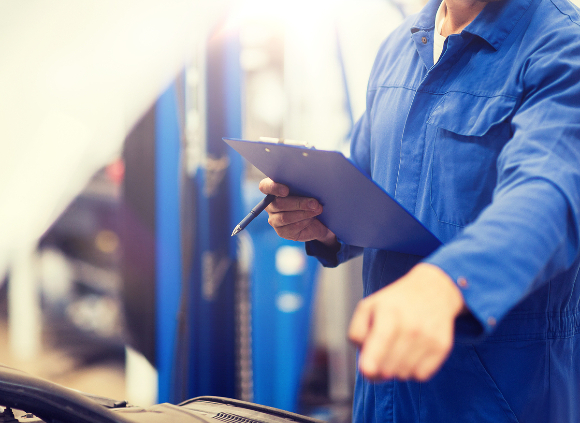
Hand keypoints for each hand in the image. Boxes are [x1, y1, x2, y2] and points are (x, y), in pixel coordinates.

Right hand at [259, 178, 337, 246]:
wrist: (317, 220)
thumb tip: (310, 184)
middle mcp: (270, 205)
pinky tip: (312, 218)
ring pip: (285, 217)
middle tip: (314, 203)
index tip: (286, 190)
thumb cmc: (310, 200)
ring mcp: (274, 219)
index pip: (265, 186)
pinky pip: (292, 227)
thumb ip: (302, 186)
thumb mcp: (307, 190)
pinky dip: (304, 222)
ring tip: (317, 210)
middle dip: (299, 203)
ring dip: (304, 213)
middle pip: (279, 203)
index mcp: (273, 190)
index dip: (273, 187)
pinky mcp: (281, 232)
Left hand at [348, 263, 464, 381]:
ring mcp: (428, 337)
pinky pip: (420, 375)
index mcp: (389, 312)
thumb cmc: (395, 302)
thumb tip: (363, 356)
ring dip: (395, 368)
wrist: (433, 290)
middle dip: (378, 367)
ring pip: (403, 374)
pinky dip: (413, 369)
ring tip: (397, 348)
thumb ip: (357, 331)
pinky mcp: (442, 347)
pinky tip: (411, 352)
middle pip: (388, 368)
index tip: (367, 371)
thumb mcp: (368, 306)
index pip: (381, 342)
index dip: (371, 363)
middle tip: (379, 354)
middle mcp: (411, 326)